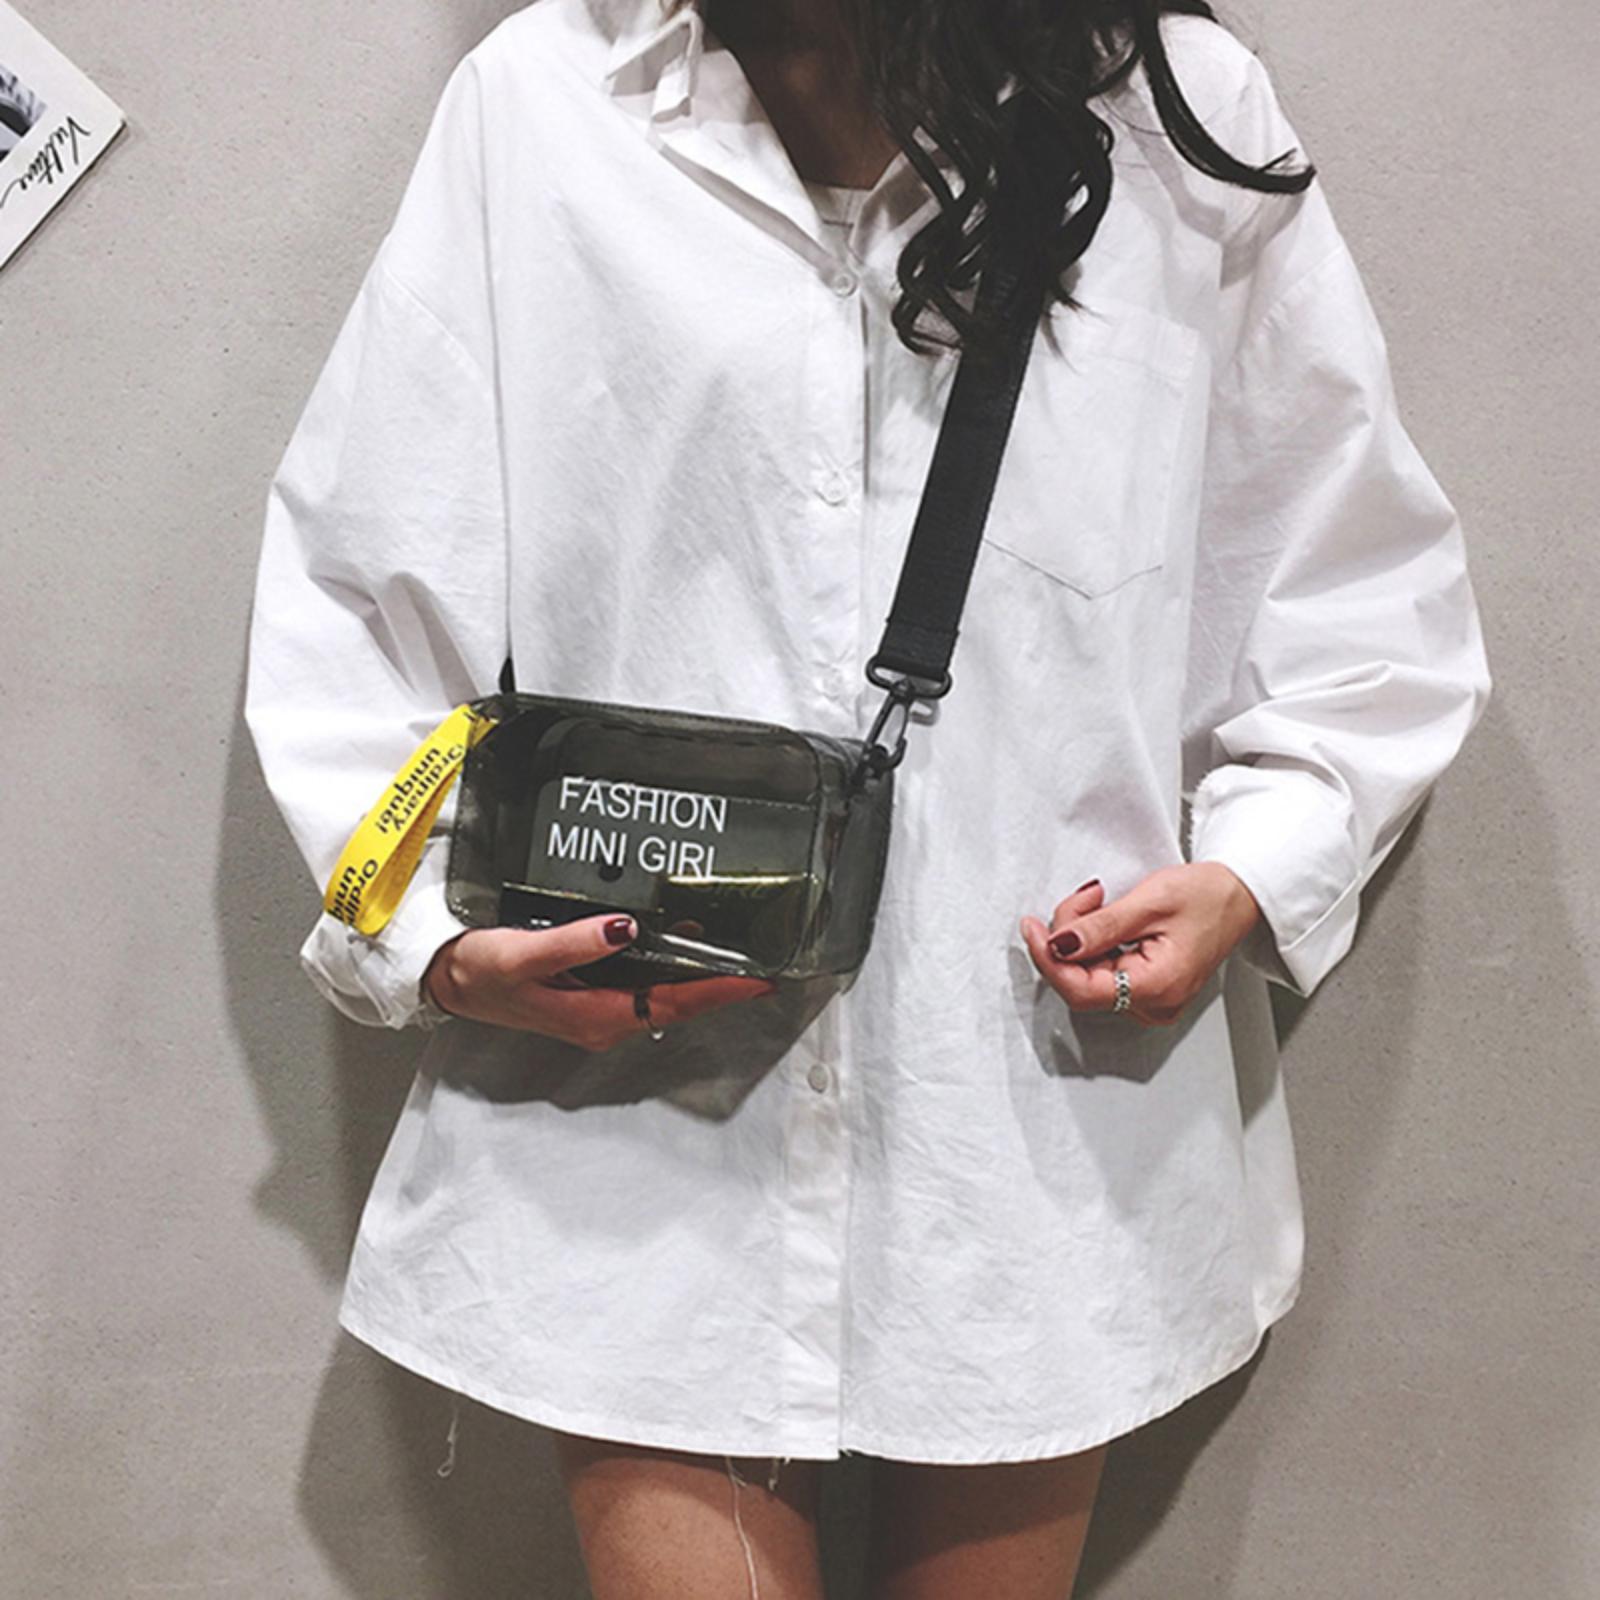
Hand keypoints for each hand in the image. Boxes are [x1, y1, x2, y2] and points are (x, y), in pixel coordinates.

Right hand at [422, 915, 776, 1049]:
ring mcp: (596, 1008)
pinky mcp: (587, 993)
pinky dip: (668, 965)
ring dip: (698, 975)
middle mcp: (603, 1020)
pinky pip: (641, 983)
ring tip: (736, 951)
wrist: (445, 980)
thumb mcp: (524, 953)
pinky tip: (681, 941)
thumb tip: (625, 929)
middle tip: (763, 964)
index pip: (673, 1004)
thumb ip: (576, 943)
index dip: (719, 992)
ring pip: (662, 995)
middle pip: (677, 1003)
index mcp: (595, 1017)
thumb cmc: (480, 971)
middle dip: (721, 986)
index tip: (758, 982)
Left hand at [1019, 864, 1261, 1026]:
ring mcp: (1151, 1000)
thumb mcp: (1149, 902)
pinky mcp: (1148, 988)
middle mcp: (1154, 1005)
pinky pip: (1103, 974)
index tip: (1031, 929)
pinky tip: (1103, 919)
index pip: (1081, 990)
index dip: (1048, 960)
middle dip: (1067, 938)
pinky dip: (1093, 945)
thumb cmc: (1208, 896)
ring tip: (1099, 900)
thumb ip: (1100, 927)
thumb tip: (1058, 945)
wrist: (1240, 895)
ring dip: (1079, 938)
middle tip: (1083, 899)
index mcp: (1158, 987)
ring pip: (1089, 977)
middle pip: (1081, 983)